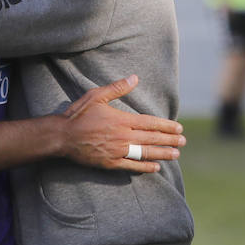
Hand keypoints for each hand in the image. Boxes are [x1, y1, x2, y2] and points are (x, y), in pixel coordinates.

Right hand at [62, 75, 184, 172]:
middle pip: (152, 139)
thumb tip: (134, 77)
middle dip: (169, 140)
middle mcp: (123, 136)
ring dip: (162, 154)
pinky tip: (156, 167)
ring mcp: (118, 151)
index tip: (179, 127)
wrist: (62, 136)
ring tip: (176, 154)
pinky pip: (132, 166)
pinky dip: (145, 167)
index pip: (150, 123)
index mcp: (122, 120)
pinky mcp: (110, 163)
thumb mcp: (96, 96)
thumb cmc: (78, 115)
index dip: (166, 126)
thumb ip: (117, 88)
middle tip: (183, 141)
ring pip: (145, 153)